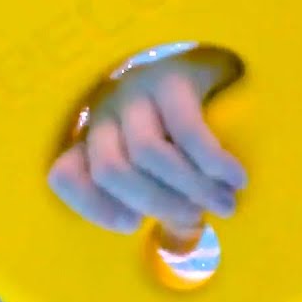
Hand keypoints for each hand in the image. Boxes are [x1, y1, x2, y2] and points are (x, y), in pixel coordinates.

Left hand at [47, 46, 247, 251]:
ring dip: (190, 187)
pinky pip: (188, 131)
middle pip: (111, 170)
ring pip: (148, 153)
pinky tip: (236, 178)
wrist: (217, 63)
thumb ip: (161, 196)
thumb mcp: (162, 165)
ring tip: (224, 204)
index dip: (93, 207)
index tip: (132, 226)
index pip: (65, 175)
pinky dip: (214, 163)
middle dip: (155, 203)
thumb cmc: (185, 129)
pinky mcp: (172, 78)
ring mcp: (136, 92)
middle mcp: (106, 113)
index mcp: (94, 139)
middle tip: (195, 219)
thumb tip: (181, 238)